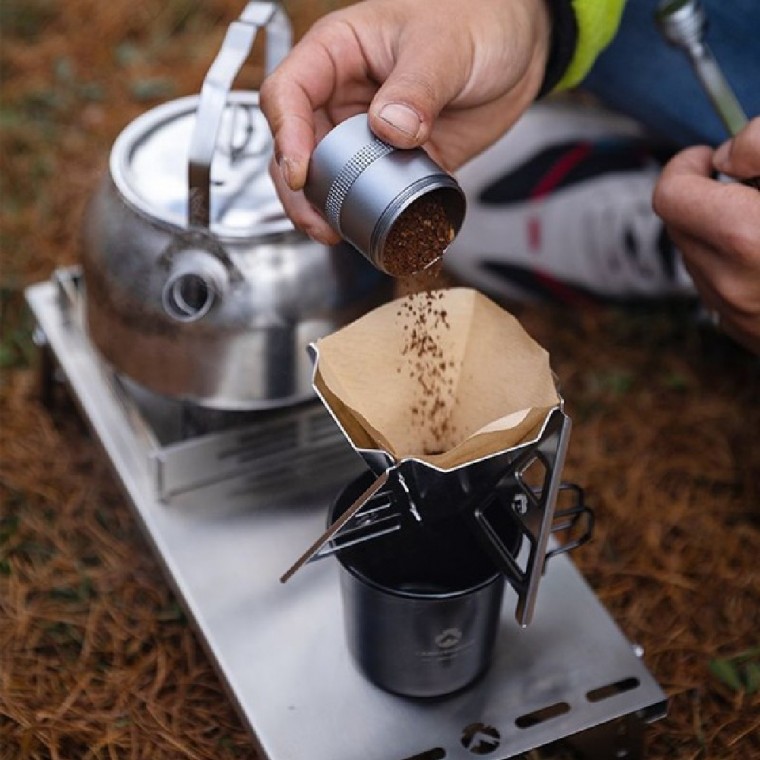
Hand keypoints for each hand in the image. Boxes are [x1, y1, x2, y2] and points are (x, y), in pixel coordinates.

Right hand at [259, 0, 550, 242]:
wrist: (517, 47)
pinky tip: (370, 229)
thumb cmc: (475, 17)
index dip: (287, 134)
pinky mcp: (394, 162)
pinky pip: (370, 193)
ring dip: (325, 208)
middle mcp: (344, 95)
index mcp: (337, 53)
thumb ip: (417, 87)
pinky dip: (366, 214)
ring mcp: (366, 133)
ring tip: (335, 232)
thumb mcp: (445, 44)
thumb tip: (391, 128)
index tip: (301, 171)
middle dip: (299, 188)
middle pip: (298, 146)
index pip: (289, 92)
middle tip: (316, 219)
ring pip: (326, 176)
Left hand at [653, 118, 759, 354]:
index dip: (685, 164)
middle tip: (747, 186)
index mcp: (744, 237)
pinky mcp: (743, 334)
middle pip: (677, 223)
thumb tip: (724, 157)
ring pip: (697, 256)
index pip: (669, 191)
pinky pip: (717, 287)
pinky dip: (733, 264)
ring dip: (719, 230)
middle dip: (704, 195)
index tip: (709, 156)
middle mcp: (727, 282)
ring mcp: (734, 314)